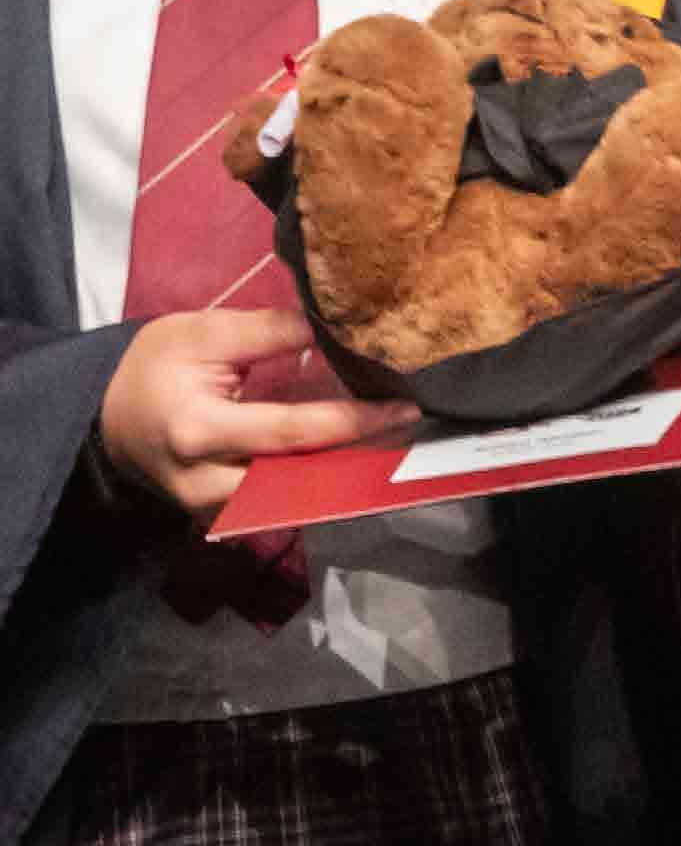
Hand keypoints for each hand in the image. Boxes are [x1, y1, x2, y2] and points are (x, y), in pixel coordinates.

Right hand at [98, 310, 415, 522]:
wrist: (105, 415)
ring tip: (392, 443)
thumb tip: (338, 327)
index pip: (292, 432)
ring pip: (291, 501)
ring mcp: (210, 509)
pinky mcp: (218, 518)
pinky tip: (350, 458)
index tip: (403, 408)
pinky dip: (314, 483)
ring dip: (341, 475)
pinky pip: (276, 505)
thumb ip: (271, 331)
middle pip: (298, 479)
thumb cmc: (154, 366)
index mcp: (199, 430)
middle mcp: (206, 482)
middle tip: (411, 430)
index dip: (352, 422)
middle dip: (357, 459)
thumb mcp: (205, 332)